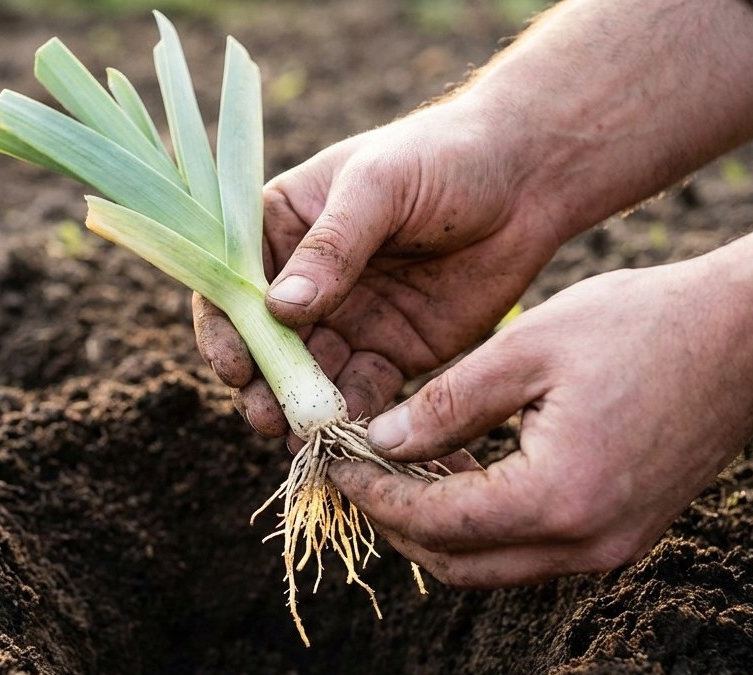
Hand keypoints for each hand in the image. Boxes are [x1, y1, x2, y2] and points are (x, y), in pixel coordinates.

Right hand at [195, 98, 560, 437]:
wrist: (528, 180)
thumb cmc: (444, 157)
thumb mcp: (380, 185)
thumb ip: (332, 246)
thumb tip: (278, 309)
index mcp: (282, 227)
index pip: (232, 282)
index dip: (224, 327)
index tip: (235, 364)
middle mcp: (306, 281)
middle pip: (265, 342)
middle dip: (262, 382)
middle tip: (267, 416)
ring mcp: (348, 321)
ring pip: (308, 377)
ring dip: (300, 409)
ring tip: (304, 434)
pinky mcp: (393, 354)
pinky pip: (362, 395)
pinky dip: (351, 420)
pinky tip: (347, 439)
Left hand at [330, 258, 752, 587]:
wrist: (751, 334)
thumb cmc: (644, 325)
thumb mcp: (528, 347)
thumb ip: (448, 404)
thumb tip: (383, 443)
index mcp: (559, 499)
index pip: (436, 521)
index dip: (374, 495)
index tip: (331, 461)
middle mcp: (587, 544)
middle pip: (458, 564)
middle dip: (397, 522)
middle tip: (356, 471)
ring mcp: (611, 548)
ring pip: (493, 564)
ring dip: (439, 524)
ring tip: (400, 463)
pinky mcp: (623, 535)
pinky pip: (531, 549)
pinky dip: (485, 520)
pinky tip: (460, 464)